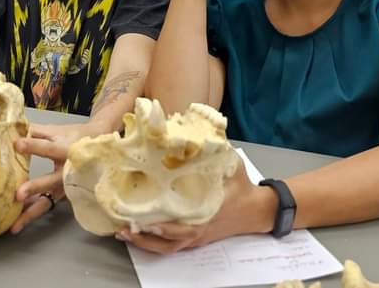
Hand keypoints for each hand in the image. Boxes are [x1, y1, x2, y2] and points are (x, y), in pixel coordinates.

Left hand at [10, 122, 111, 233]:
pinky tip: (15, 222)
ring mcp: (66, 188)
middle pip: (51, 181)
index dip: (33, 146)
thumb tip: (11, 127)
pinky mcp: (62, 197)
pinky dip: (31, 213)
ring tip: (14, 224)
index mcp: (68, 151)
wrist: (98, 149)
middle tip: (18, 195)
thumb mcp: (56, 130)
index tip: (17, 144)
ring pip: (48, 201)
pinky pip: (45, 206)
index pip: (49, 148)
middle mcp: (69, 172)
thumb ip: (34, 130)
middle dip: (35, 188)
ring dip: (31, 213)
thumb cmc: (74, 138)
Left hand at [121, 161, 273, 253]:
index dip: (165, 226)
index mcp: (207, 212)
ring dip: (144, 243)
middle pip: (169, 241)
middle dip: (145, 237)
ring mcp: (195, 238)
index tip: (146, 221)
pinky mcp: (193, 240)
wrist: (255, 210)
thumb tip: (191, 129)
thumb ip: (213, 148)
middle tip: (124, 227)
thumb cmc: (241, 185)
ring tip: (122, 233)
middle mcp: (199, 229)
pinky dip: (152, 243)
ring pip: (167, 247)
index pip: (184, 225)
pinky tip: (135, 234)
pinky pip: (170, 246)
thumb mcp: (230, 163)